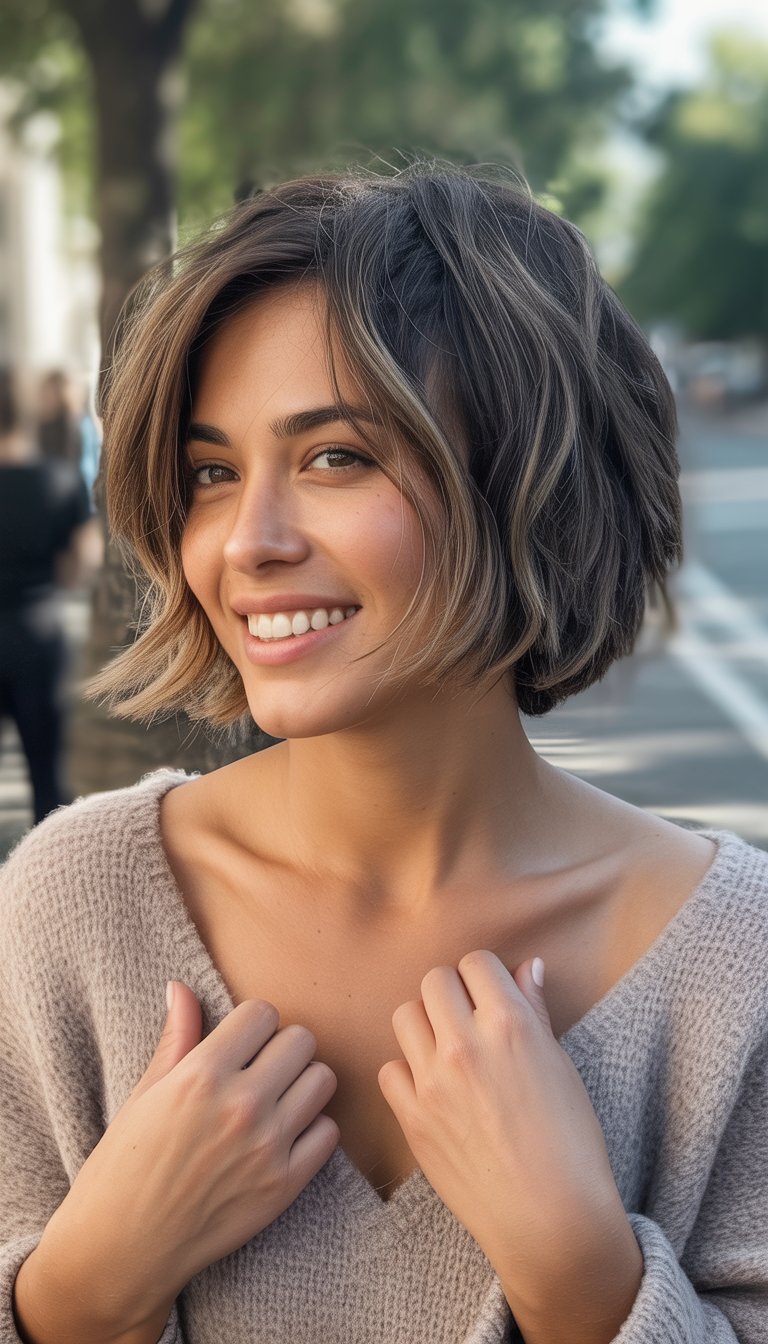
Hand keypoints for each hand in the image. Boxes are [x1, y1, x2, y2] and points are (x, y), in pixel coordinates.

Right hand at [35, 983, 339, 1335]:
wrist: (122, 1250)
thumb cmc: (123, 1168)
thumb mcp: (143, 1095)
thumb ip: (177, 1038)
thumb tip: (182, 987)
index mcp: (202, 1075)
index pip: (262, 1012)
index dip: (250, 1024)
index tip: (239, 1043)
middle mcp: (241, 1105)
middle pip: (301, 1039)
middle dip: (280, 1048)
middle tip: (259, 1069)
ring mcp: (268, 1147)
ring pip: (322, 1080)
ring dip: (301, 1083)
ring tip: (275, 1099)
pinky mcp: (285, 1186)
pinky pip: (328, 1132)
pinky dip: (311, 1130)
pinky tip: (283, 1136)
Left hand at [378, 952, 634, 1316]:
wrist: (551, 1219)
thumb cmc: (570, 1143)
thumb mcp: (560, 1066)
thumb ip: (535, 1009)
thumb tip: (526, 965)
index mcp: (510, 1024)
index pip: (476, 962)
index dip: (484, 976)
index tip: (490, 996)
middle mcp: (466, 1044)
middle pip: (434, 980)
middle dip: (452, 993)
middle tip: (468, 1021)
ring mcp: (433, 1081)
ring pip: (405, 1015)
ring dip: (425, 1025)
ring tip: (446, 1050)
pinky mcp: (412, 1117)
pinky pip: (389, 1068)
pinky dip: (407, 1073)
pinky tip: (432, 1088)